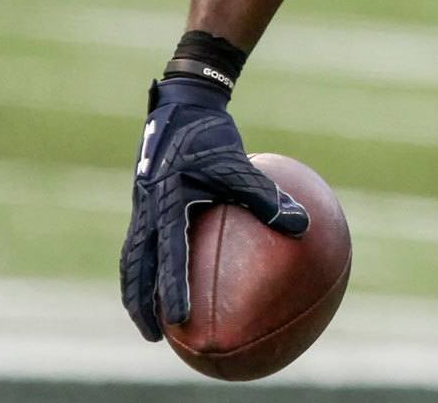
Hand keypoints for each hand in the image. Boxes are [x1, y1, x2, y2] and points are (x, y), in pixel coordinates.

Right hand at [119, 76, 309, 340]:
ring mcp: (141, 206)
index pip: (167, 254)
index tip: (181, 321)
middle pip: (135, 266)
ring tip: (153, 317)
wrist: (184, 102)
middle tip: (154, 336)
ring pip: (133, 256)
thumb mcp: (239, 164)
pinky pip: (144, 240)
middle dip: (141, 302)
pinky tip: (173, 274)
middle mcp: (145, 208)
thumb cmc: (211, 134)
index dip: (172, 288)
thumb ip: (267, 197)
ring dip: (140, 287)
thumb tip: (304, 227)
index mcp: (164, 201)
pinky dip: (152, 263)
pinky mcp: (146, 201)